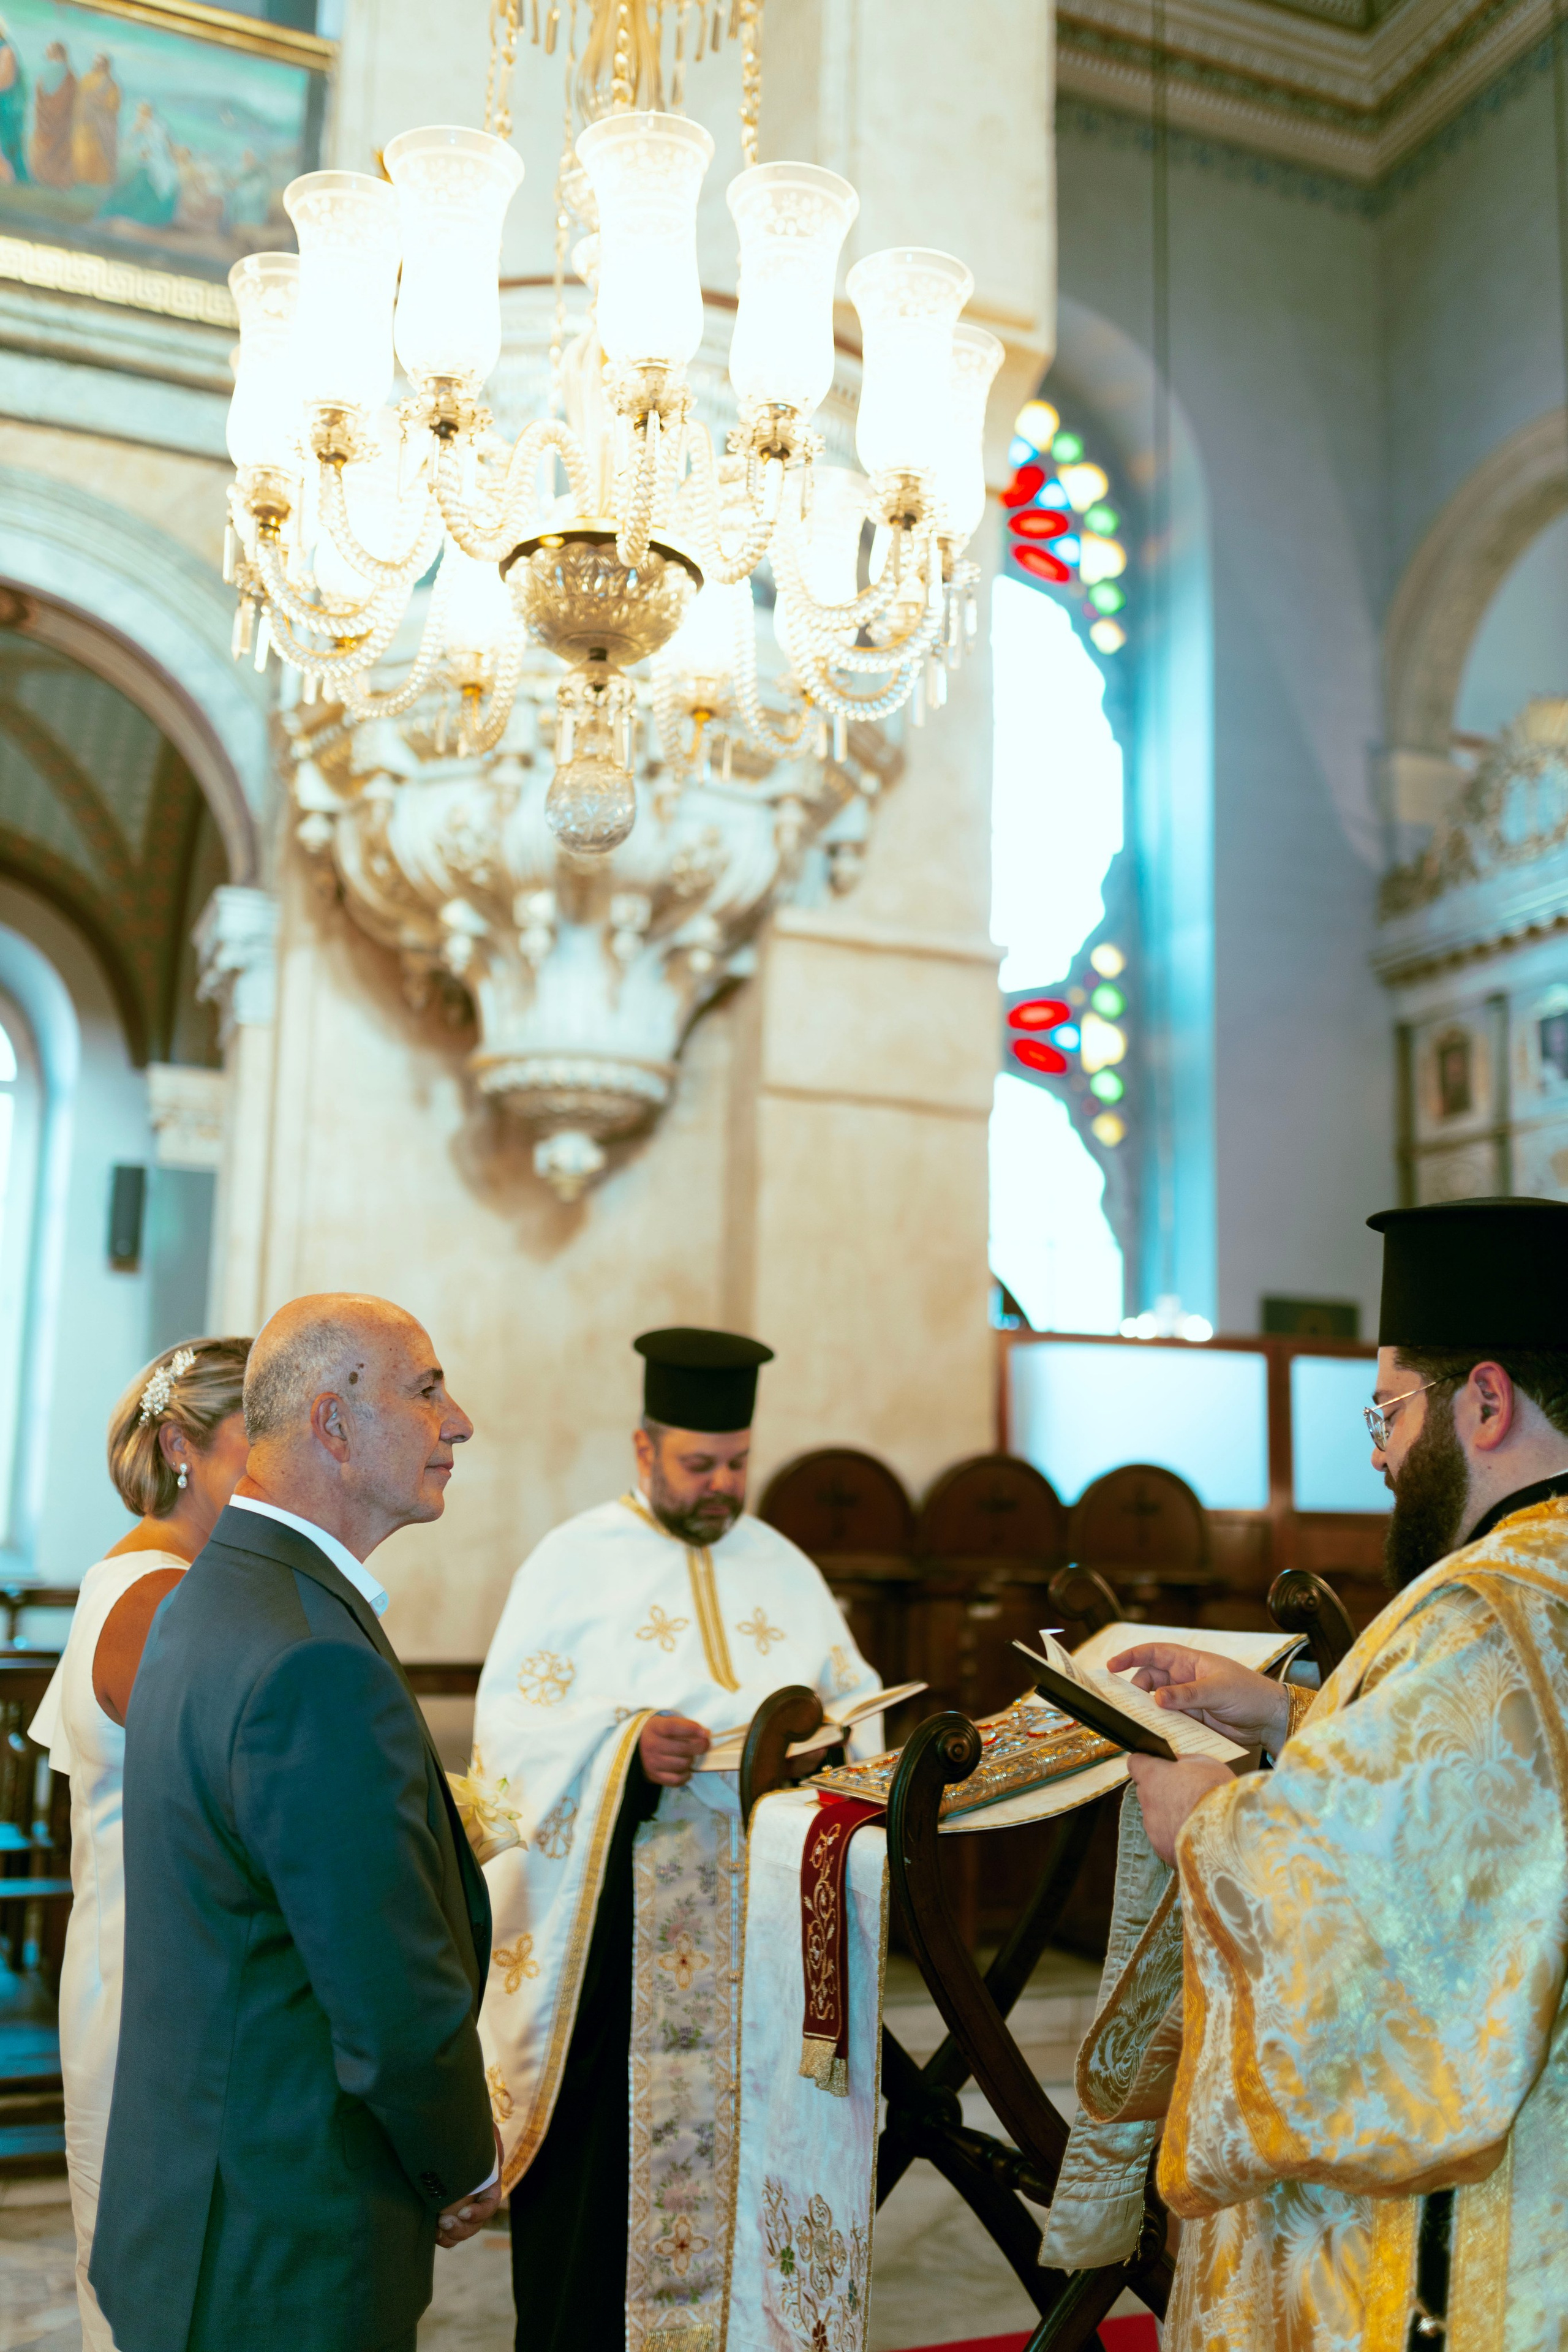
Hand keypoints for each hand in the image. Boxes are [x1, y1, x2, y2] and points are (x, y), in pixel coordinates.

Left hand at [437, 2125, 503, 2247]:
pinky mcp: (443, 2204)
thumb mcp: (477, 2130)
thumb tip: (488, 2153)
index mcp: (487, 2177)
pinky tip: (432, 2232)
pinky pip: (447, 2228)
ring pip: (462, 2229)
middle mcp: (476, 2193)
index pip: (490, 2202)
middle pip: (475, 2222)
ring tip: (437, 2231)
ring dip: (451, 2235)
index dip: (480, 2212)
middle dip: (462, 2228)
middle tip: (443, 2222)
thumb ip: (484, 2140)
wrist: (442, 2122)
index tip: (464, 2213)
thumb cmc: (463, 2124)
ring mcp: (460, 2201)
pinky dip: (441, 2234)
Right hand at [639, 1712, 709, 1785]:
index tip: (704, 1732)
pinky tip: (686, 1770)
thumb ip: (685, 1725)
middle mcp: (651, 1745)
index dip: (691, 1730)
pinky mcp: (654, 1776)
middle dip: (699, 1747)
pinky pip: (676, 1780)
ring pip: (682, 1764)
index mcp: (654, 1728)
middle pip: (683, 1748)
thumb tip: (705, 1734)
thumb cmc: (657, 1734)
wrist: (636, 1749)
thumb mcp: (665, 1722)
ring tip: (689, 1756)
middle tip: (704, 1745)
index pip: (674, 1728)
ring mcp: (652, 1762)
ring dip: (691, 1761)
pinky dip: (685, 1776)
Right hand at [1107, 1642, 1290, 1753]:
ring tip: (1138, 1721)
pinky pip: (1170, 1722)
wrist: (1270, 1720)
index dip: (1132, 1656)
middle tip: (1126, 1705)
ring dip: (1148, 1711)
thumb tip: (1156, 1698)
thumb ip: (1187, 1694)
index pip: (1154, 1653)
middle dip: (1136, 1690)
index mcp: (1190, 1662)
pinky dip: (1161, 1727)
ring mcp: (1188, 1701)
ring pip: (1158, 1704)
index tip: (1112, 1666)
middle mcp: (1185, 1679)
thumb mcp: (1217, 1689)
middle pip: (1150, 1680)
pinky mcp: (1193, 1721)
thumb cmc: (1250, 1693)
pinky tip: (1155, 1735)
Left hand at [1127, 1752, 1231, 1864]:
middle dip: (1161, 1791)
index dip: (1147, 1764)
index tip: (1157, 1766)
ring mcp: (1152, 1827)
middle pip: (1146, 1791)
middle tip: (1185, 1793)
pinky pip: (1165, 1838)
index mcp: (1153, 1775)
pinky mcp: (1161, 1848)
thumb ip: (1184, 1761)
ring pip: (1156, 1816)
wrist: (1227, 1836)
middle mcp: (1146, 1800)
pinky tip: (1195, 1835)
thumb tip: (1174, 1762)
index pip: (1136, 1763)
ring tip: (1194, 1818)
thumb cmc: (1217, 1794)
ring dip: (1169, 1815)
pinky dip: (1176, 1836)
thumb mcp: (1206, 1764)